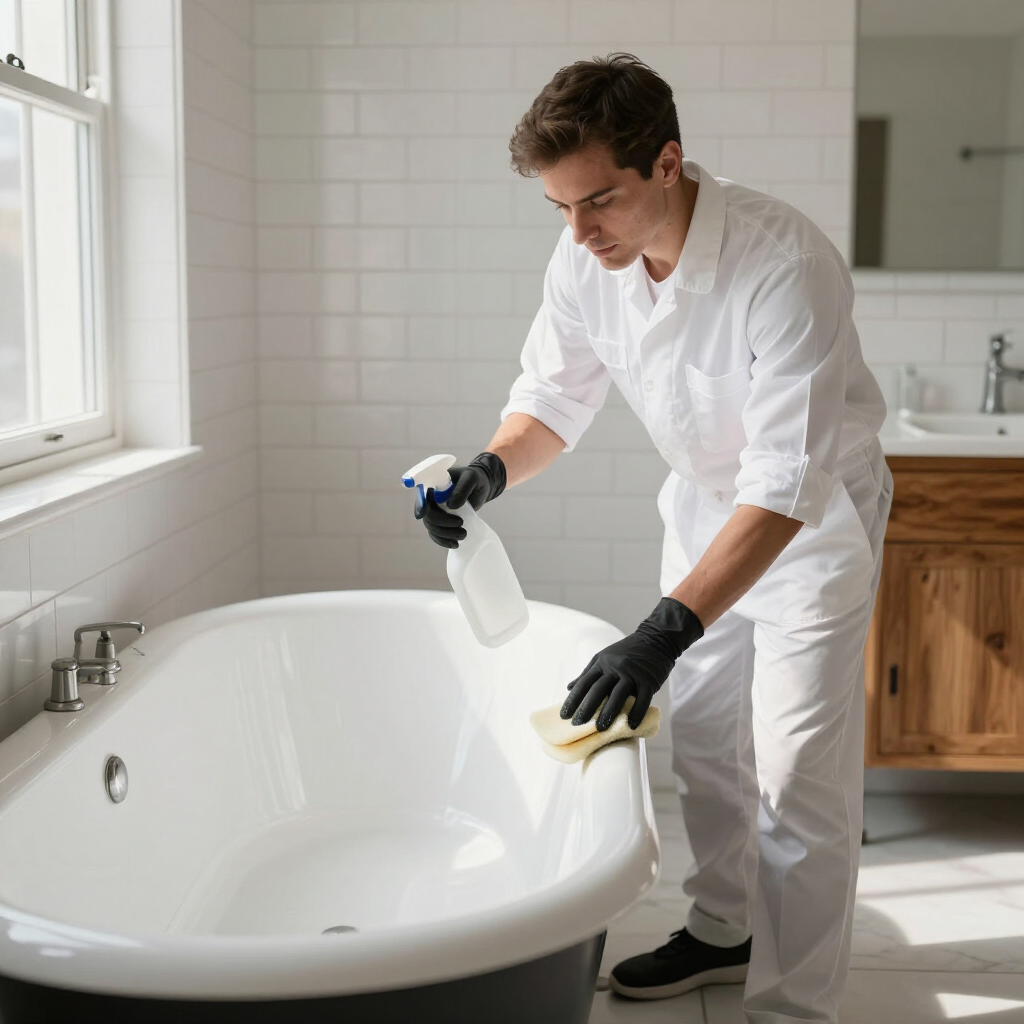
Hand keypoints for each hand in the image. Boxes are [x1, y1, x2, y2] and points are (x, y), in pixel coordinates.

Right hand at [414, 452, 505, 548]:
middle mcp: (430, 500)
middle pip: (428, 516)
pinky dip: (444, 541)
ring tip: (463, 534)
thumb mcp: (471, 478)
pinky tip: (455, 544)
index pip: (422, 496)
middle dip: (442, 523)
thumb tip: (451, 505)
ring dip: (446, 534)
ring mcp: (435, 512)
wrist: (480, 487)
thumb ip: (462, 489)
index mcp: (433, 485)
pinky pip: (436, 535)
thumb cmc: (474, 479)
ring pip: (432, 528)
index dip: (420, 506)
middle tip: (460, 523)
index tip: (423, 514)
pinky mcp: (441, 523)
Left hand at [560, 598, 702, 730]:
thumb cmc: (627, 652)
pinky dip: (636, 713)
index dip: (573, 699)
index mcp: (602, 662)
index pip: (584, 682)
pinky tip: (631, 726)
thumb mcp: (604, 657)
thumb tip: (569, 687)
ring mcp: (633, 673)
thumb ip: (587, 673)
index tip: (563, 715)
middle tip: (577, 725)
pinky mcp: (648, 680)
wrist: (656, 639)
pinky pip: (642, 699)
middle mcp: (615, 667)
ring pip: (619, 694)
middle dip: (587, 708)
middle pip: (599, 689)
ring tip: (601, 728)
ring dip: (609, 712)